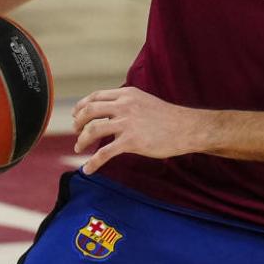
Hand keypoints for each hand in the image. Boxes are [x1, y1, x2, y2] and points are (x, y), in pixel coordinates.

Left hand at [71, 87, 206, 173]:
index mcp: (126, 94)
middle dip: (78, 123)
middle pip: (89, 111)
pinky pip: (104, 153)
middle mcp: (124, 105)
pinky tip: (88, 169)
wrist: (187, 128)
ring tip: (79, 148)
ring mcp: (127, 123)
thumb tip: (109, 113)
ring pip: (93, 130)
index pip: (95, 96)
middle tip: (76, 132)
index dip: (82, 106)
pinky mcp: (131, 141)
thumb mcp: (144, 101)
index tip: (76, 115)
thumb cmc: (168, 118)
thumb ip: (126, 104)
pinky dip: (93, 162)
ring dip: (82, 140)